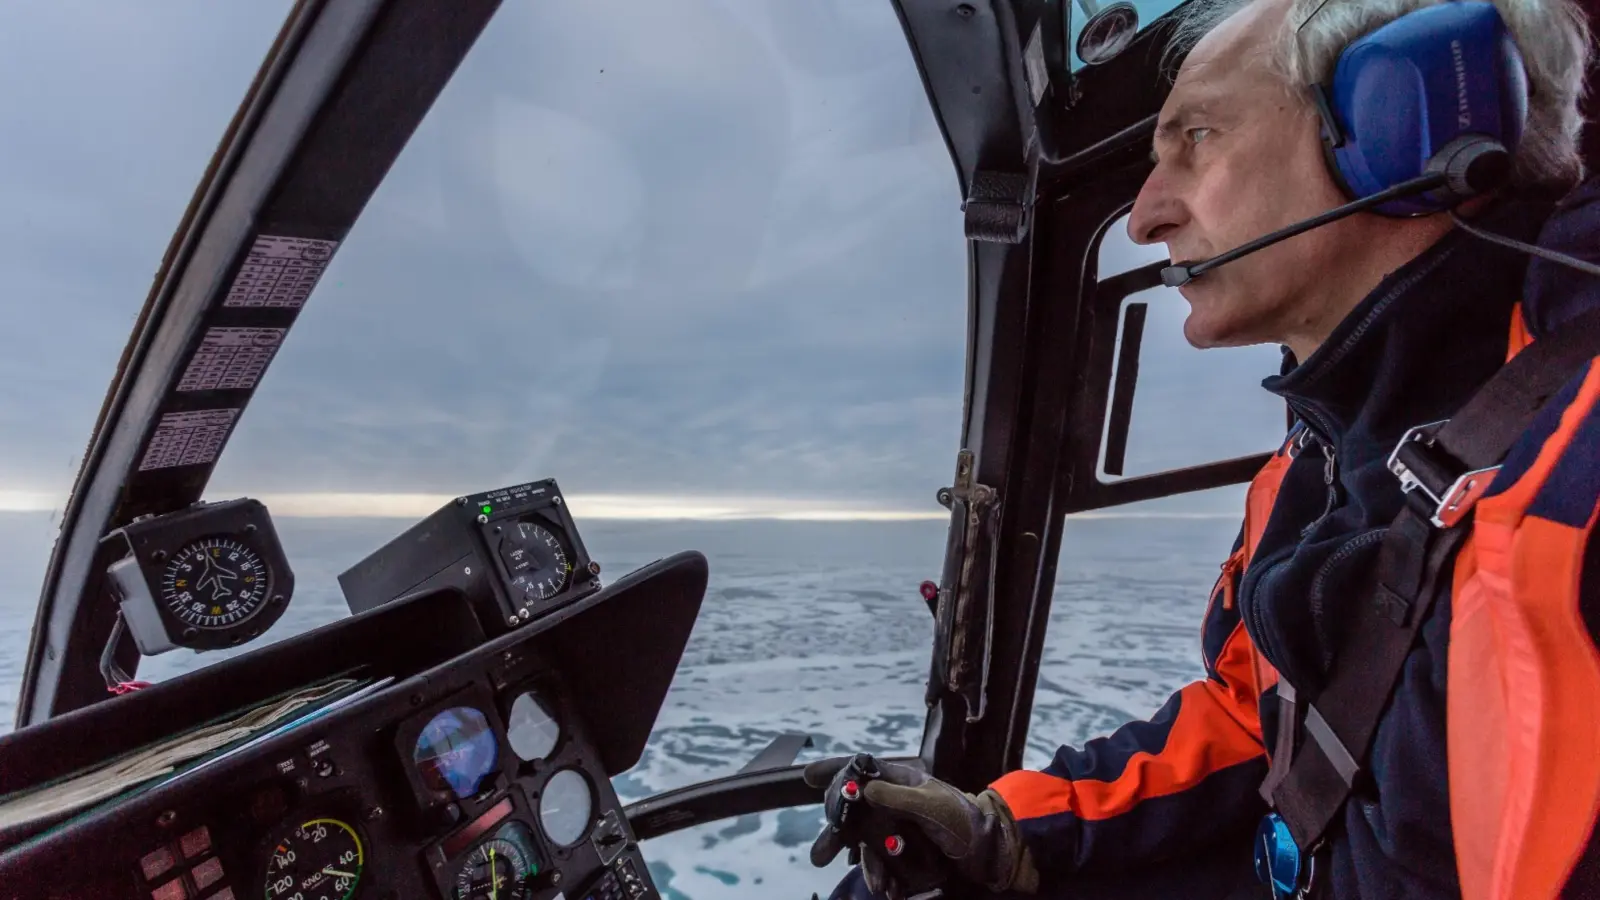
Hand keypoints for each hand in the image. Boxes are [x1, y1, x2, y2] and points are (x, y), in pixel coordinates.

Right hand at [804, 756, 1038, 895]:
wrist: (988, 852)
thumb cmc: (963, 819)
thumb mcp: (932, 805)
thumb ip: (898, 797)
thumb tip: (864, 788)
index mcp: (901, 781)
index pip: (862, 769)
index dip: (834, 770)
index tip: (807, 776)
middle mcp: (894, 803)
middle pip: (856, 812)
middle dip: (837, 833)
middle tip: (819, 856)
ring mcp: (898, 827)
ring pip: (867, 842)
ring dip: (862, 862)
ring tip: (863, 881)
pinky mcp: (905, 851)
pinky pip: (884, 862)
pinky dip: (882, 876)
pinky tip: (886, 891)